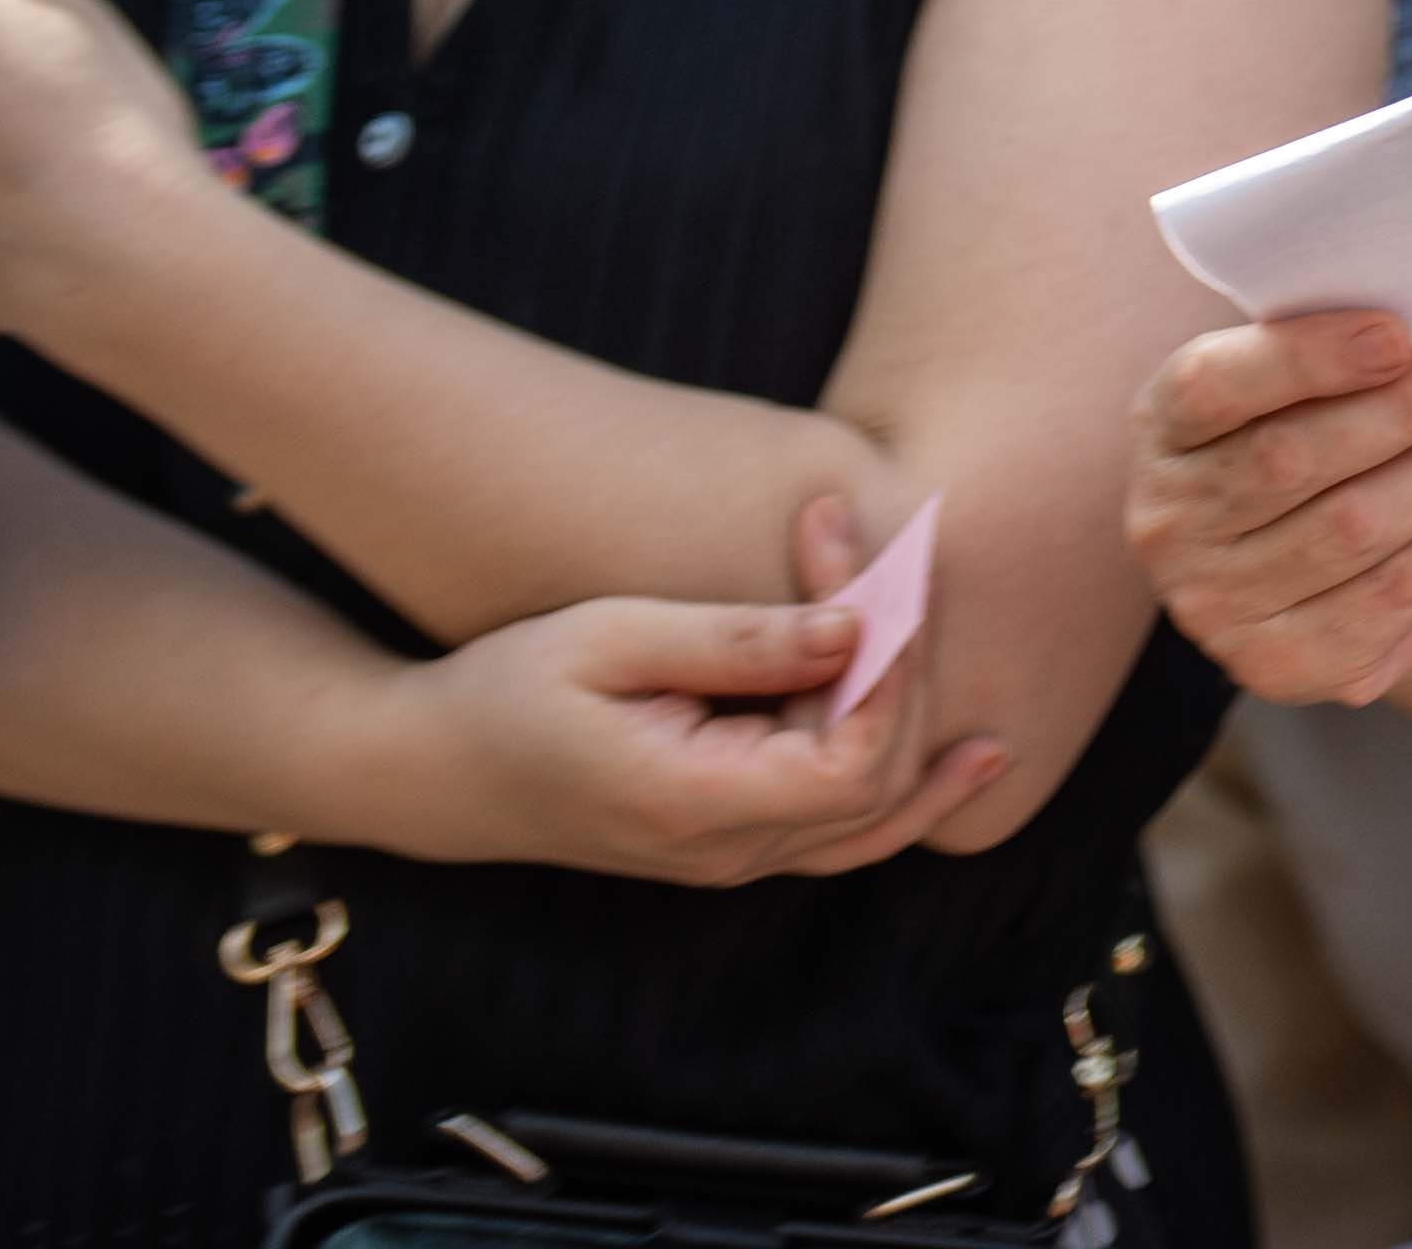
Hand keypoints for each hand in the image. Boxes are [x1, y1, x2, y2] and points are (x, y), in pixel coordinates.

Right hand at [361, 534, 1005, 885]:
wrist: (437, 771)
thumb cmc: (510, 689)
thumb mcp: (612, 641)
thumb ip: (737, 642)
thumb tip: (859, 628)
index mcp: (695, 805)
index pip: (853, 757)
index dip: (888, 662)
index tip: (865, 559)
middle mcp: (727, 852)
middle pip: (880, 782)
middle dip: (908, 665)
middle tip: (898, 552)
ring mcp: (732, 860)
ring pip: (875, 818)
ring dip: (929, 731)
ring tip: (975, 650)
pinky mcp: (733, 844)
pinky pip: (847, 831)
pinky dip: (911, 791)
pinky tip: (971, 753)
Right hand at [1124, 314, 1411, 706]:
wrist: (1353, 564)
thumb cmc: (1335, 432)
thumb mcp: (1312, 383)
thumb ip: (1347, 350)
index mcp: (1163, 429)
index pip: (1212, 387)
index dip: (1304, 359)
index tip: (1397, 332)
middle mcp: (1170, 525)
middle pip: (1294, 460)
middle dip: (1410, 406)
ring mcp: (1220, 608)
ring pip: (1358, 529)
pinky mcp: (1287, 665)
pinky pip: (1399, 592)